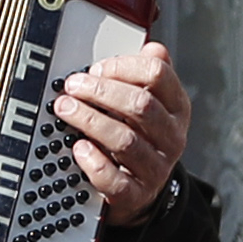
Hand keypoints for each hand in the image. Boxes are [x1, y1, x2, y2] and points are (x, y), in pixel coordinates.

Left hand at [53, 40, 191, 223]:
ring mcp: (156, 168)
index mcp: (176, 107)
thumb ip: (146, 76)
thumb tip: (150, 46)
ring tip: (66, 110)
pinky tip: (79, 148)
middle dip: (101, 91)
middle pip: (141, 105)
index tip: (97, 69)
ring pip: (125, 140)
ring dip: (90, 121)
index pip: (158, 75)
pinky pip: (116, 180)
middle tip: (73, 86)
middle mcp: (172, 137)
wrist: (141, 191)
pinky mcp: (137, 195)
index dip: (123, 66)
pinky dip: (94, 163)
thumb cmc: (139, 137)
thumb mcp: (149, 104)